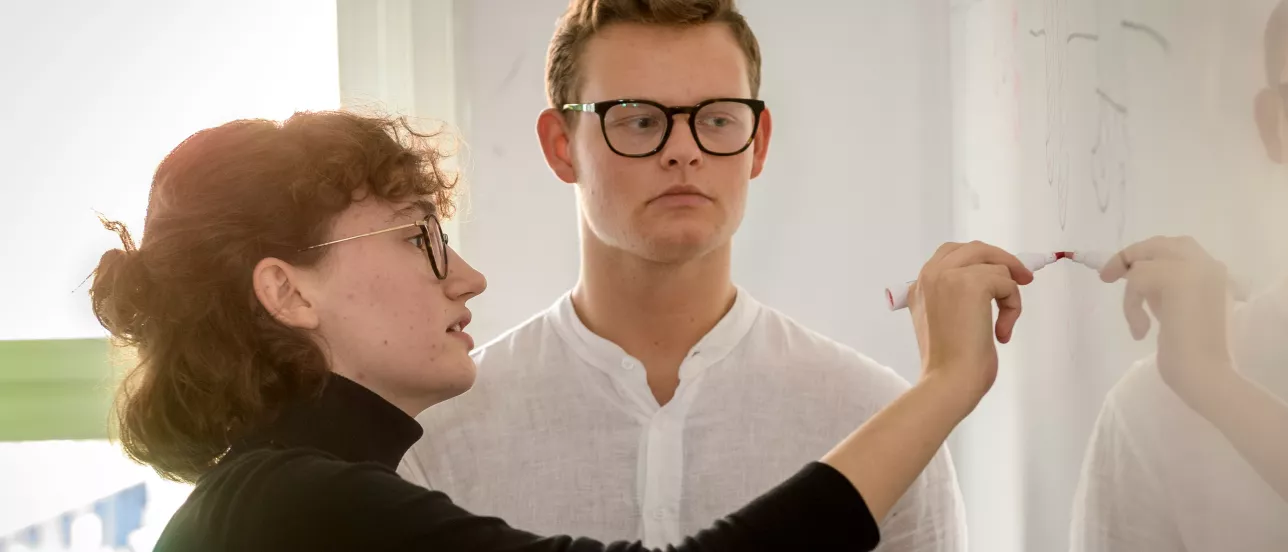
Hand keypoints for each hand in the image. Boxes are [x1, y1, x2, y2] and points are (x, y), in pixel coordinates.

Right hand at [908, 241, 1034, 403]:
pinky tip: (1001, 332)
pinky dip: (1012, 308)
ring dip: (1009, 296)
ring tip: (1002, 325)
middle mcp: (930, 275)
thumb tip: (991, 283)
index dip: (981, 261)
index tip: (1003, 276)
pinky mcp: (972, 283)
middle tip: (1024, 278)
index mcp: (919, 286)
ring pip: (996, 266)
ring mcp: (948, 276)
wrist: (948, 381)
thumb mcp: (942, 322)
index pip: (953, 255)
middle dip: (1002, 261)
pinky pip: (1008, 283)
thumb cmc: (949, 364)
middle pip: (975, 248)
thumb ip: (952, 298)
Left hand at [1100, 236, 1236, 403]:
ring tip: (1139, 325)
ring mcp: (1196, 268)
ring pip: (1144, 263)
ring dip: (1131, 294)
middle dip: (1132, 256)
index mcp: (1214, 274)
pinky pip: (1138, 279)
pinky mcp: (1178, 277)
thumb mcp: (1180, 312)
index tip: (1127, 272)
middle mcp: (1209, 265)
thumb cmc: (1194, 356)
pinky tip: (1141, 330)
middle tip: (1108, 276)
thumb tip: (1137, 274)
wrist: (1206, 373)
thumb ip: (1166, 291)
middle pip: (1162, 243)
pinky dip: (1131, 304)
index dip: (1150, 256)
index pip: (1179, 249)